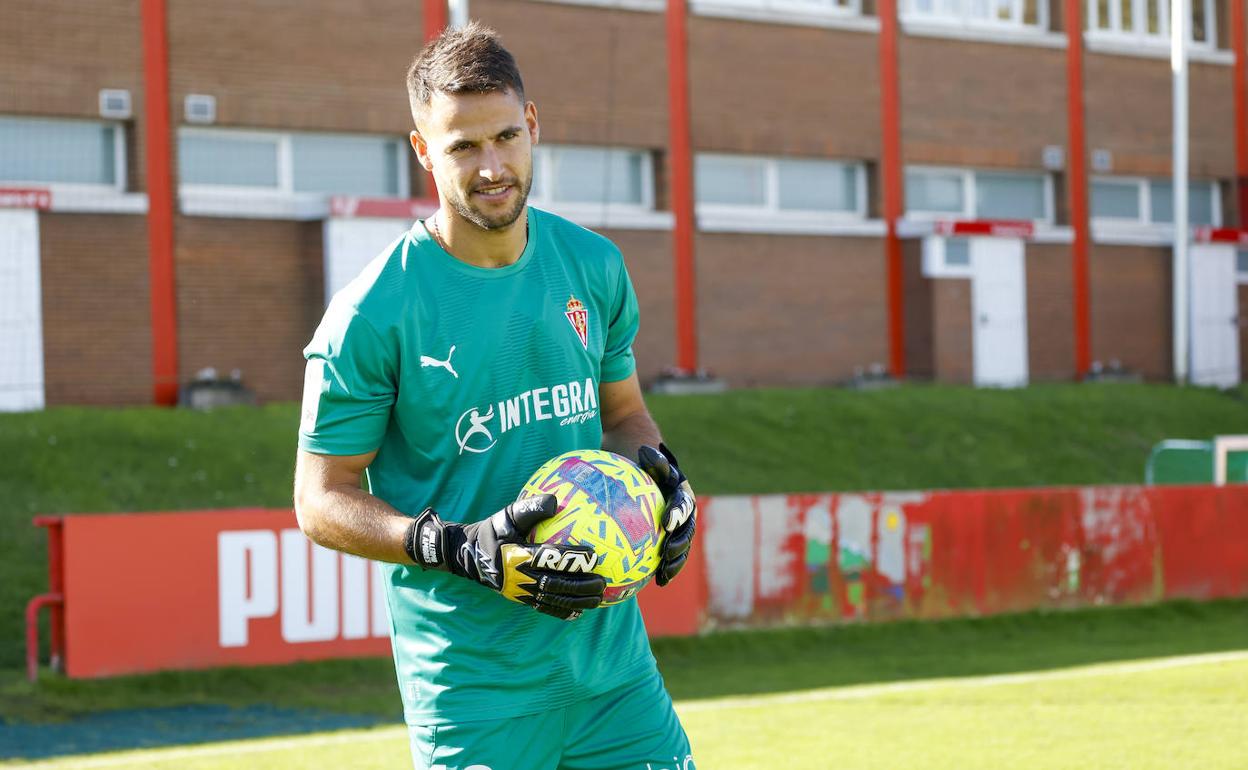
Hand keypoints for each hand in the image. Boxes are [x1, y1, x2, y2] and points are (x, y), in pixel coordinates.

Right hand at [406, 495, 605, 619]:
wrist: (465, 556)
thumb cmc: (491, 531)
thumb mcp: (505, 516)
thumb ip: (530, 509)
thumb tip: (556, 500)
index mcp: (516, 556)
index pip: (549, 557)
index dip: (572, 558)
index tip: (594, 555)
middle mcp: (518, 577)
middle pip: (556, 584)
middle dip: (581, 585)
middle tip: (602, 581)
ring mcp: (519, 592)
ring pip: (553, 600)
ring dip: (578, 600)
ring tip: (598, 597)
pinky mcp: (518, 600)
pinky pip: (543, 608)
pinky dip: (562, 611)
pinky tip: (579, 611)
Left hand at [637, 444, 696, 586]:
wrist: (642, 466)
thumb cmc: (642, 462)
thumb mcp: (647, 457)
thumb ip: (652, 460)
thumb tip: (645, 452)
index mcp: (682, 493)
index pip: (682, 504)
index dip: (677, 514)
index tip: (666, 524)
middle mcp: (684, 512)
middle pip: (685, 531)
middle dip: (679, 545)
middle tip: (666, 555)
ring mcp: (678, 527)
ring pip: (680, 547)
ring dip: (675, 562)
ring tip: (663, 576)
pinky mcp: (669, 539)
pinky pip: (668, 555)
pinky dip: (663, 568)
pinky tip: (654, 582)